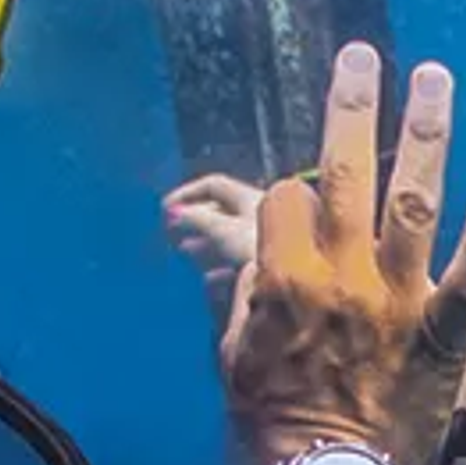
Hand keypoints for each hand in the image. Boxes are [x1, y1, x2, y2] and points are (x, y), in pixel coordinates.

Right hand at [163, 170, 261, 344]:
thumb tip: (173, 213)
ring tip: (185, 250)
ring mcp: (266, 238)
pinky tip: (208, 278)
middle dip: (195, 218)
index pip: (213, 184)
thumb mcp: (225, 232)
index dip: (187, 192)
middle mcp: (260, 214)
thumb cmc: (263, 249)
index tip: (165, 208)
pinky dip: (221, 266)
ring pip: (230, 236)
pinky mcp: (270, 263)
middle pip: (222, 209)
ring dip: (206, 242)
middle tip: (172, 229)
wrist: (301, 280)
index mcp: (250, 198)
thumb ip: (198, 221)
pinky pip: (240, 260)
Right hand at [218, 43, 465, 464]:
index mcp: (280, 279)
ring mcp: (394, 301)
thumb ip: (241, 291)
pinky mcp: (440, 335)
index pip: (282, 201)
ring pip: (410, 201)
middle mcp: (338, 276)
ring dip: (422, 133)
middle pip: (345, 172)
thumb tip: (240, 250)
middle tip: (362, 56)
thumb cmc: (272, 428)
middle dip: (351, 106)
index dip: (287, 197)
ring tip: (431, 78)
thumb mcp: (234, 353)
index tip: (294, 208)